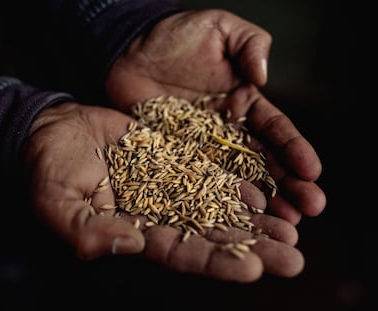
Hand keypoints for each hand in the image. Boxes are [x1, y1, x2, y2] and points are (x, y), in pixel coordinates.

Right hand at [23, 102, 304, 282]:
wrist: (56, 131)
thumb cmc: (49, 170)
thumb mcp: (59, 204)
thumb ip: (90, 231)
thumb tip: (131, 243)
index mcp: (134, 232)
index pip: (181, 254)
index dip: (215, 263)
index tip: (252, 270)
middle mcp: (159, 213)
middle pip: (211, 236)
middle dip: (252, 247)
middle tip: (292, 256)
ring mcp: (169, 185)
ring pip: (218, 205)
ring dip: (254, 218)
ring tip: (292, 227)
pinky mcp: (172, 157)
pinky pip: (208, 170)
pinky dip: (234, 181)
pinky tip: (262, 189)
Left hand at [105, 9, 325, 223]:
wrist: (130, 49)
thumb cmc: (176, 35)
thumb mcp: (221, 28)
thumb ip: (250, 45)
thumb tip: (264, 78)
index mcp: (243, 101)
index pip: (275, 128)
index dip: (294, 149)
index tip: (312, 171)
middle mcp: (226, 130)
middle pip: (262, 161)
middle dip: (287, 185)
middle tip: (309, 209)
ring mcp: (200, 146)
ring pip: (234, 177)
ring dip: (258, 200)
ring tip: (281, 224)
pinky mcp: (173, 155)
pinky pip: (195, 179)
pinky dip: (212, 198)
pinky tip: (229, 217)